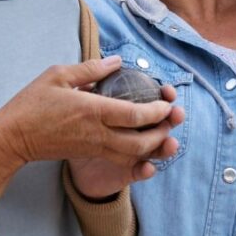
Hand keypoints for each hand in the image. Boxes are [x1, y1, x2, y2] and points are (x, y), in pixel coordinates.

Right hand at [0, 56, 178, 167]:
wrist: (12, 138)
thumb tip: (117, 61)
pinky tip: (142, 143)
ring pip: (132, 154)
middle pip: (140, 141)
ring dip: (152, 146)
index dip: (157, 111)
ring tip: (163, 132)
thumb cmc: (32, 103)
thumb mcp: (58, 75)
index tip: (168, 103)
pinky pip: (119, 158)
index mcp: (92, 111)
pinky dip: (136, 153)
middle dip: (162, 133)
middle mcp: (97, 133)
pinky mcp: (88, 154)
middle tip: (171, 120)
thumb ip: (90, 69)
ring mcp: (93, 147)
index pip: (135, 115)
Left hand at [69, 84, 184, 199]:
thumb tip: (114, 63)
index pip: (153, 104)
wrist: (58, 155)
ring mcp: (132, 153)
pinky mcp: (122, 172)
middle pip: (162, 125)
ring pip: (155, 151)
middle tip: (177, 113)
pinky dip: (144, 170)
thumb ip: (93, 79)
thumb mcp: (78, 97)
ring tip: (171, 144)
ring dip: (165, 148)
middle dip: (173, 119)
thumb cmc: (70, 123)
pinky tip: (147, 168)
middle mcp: (135, 133)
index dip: (164, 98)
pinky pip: (137, 172)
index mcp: (127, 114)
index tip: (169, 92)